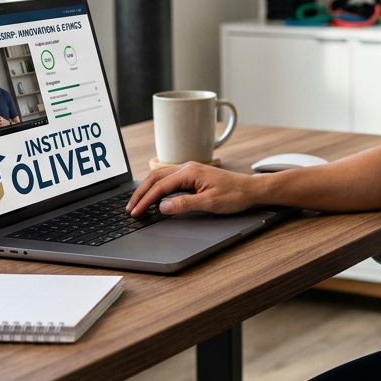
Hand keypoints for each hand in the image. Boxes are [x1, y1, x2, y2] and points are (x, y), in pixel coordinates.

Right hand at [126, 161, 259, 217]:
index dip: (146, 200)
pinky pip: (169, 180)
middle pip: (156, 178)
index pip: (161, 186)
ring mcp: (190, 171)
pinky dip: (157, 188)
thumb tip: (162, 207)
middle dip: (141, 193)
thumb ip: (185, 204)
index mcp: (190, 172)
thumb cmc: (234, 195)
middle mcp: (188, 168)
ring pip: (161, 177)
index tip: (135, 212)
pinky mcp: (193, 176)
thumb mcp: (210, 202)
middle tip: (130, 208)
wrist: (250, 189)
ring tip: (137, 203)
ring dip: (148, 190)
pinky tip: (154, 196)